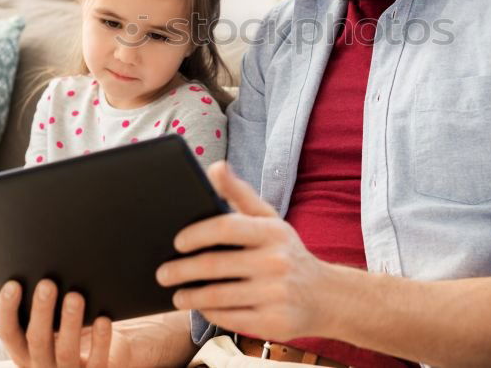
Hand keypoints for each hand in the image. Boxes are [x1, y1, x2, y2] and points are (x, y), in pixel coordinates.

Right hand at [0, 279, 194, 366]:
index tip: (13, 284)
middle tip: (47, 284)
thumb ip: (18, 314)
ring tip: (75, 297)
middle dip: (41, 311)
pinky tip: (103, 320)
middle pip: (37, 340)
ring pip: (65, 351)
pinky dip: (100, 341)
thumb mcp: (40, 324)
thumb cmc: (63, 332)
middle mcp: (41, 365)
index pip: (8, 333)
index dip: (8, 310)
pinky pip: (96, 361)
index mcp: (23, 351)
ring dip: (70, 323)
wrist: (102, 356)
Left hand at [156, 161, 331, 341]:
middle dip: (181, 270)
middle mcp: (275, 262)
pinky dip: (209, 313)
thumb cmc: (286, 252)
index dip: (196, 234)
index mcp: (272, 232)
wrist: (328, 296)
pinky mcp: (273, 323)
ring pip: (217, 296)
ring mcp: (275, 294)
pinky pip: (229, 318)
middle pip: (214, 265)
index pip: (226, 227)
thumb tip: (214, 167)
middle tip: (162, 273)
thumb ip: (239, 194)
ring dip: (189, 296)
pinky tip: (200, 307)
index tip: (176, 242)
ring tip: (176, 295)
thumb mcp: (269, 221)